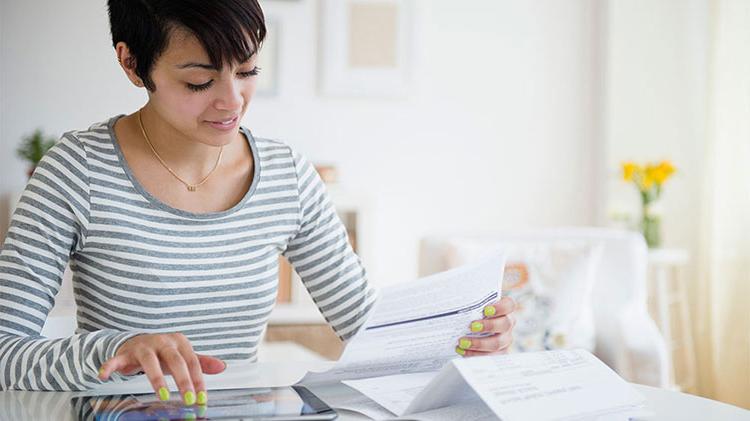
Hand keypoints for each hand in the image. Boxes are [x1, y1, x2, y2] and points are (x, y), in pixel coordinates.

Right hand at [97, 333, 226, 405]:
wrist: (137, 342)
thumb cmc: (164, 353)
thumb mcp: (183, 356)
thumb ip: (201, 362)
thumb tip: (223, 367)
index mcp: (179, 342)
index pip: (192, 362)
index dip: (198, 381)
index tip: (202, 398)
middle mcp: (163, 341)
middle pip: (175, 360)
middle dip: (183, 381)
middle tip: (188, 399)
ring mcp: (143, 346)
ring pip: (150, 361)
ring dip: (156, 379)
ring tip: (163, 395)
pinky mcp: (125, 352)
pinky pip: (116, 359)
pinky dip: (110, 366)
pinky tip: (105, 375)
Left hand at [455, 296, 514, 356]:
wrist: (468, 329)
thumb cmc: (471, 313)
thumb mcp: (471, 305)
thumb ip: (467, 302)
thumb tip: (449, 301)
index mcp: (504, 309)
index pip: (509, 305)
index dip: (500, 307)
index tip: (486, 310)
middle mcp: (507, 324)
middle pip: (505, 324)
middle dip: (488, 326)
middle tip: (471, 326)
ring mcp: (504, 340)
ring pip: (497, 343)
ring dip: (479, 343)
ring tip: (462, 342)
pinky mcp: (498, 353)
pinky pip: (490, 357)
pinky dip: (475, 354)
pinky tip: (463, 350)